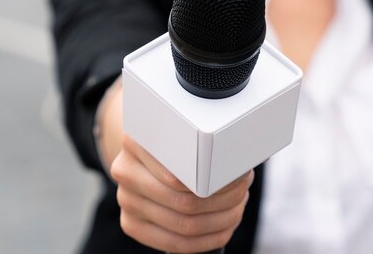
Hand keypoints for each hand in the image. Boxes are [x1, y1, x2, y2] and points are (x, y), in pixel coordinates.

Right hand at [110, 132, 252, 252]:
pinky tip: (224, 226)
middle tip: (242, 190)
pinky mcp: (130, 224)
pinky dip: (208, 238)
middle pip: (186, 200)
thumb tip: (247, 154)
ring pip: (184, 224)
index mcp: (137, 139)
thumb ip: (203, 138)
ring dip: (221, 219)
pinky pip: (175, 243)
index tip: (240, 175)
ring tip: (237, 206)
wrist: (145, 155)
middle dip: (224, 199)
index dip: (218, 177)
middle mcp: (125, 169)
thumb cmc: (174, 141)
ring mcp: (125, 199)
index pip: (184, 168)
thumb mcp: (183, 129)